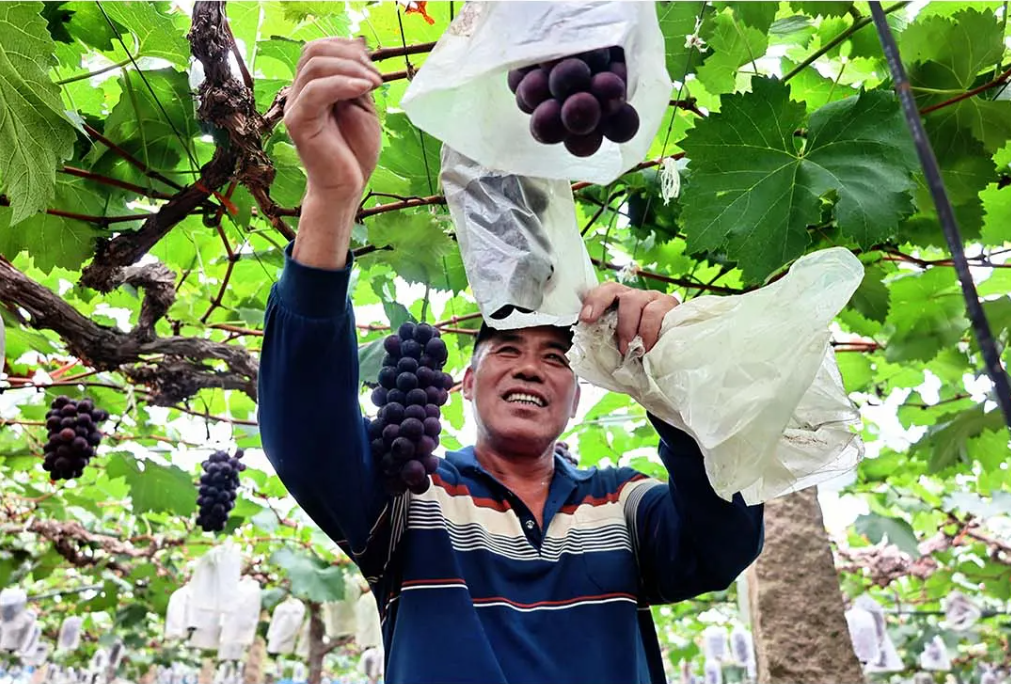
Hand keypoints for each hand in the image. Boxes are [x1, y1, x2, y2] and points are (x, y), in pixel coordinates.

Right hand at [284, 38, 382, 201]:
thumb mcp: (363, 106)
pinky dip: (343, 84)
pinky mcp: (298, 122)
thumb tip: (358, 44)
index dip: (346, 47)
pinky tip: (364, 89)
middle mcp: (300, 93)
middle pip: (314, 50)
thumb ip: (357, 78)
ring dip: (351, 68)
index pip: (319, 48)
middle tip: (376, 78)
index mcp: (313, 87)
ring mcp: (296, 106)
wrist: (347, 186)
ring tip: (374, 84)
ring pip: (315, 66)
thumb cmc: (355, 151)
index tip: (373, 67)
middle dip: (351, 56)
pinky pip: (316, 91)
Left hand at [579, 282, 679, 354]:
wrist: (664, 360)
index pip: (606, 291)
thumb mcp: (615, 347)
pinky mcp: (674, 310)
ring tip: (641, 350)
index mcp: (619, 302)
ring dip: (642, 330)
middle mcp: (638, 297)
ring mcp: (657, 301)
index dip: (595, 301)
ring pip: (648, 306)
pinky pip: (666, 314)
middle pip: (628, 297)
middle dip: (624, 324)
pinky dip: (657, 331)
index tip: (586, 318)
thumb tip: (582, 353)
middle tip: (623, 347)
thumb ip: (602, 345)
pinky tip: (655, 345)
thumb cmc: (636, 351)